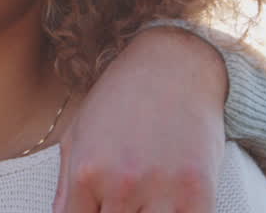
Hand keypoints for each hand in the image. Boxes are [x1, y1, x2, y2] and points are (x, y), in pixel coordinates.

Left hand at [53, 25, 227, 212]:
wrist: (175, 66)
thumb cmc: (123, 96)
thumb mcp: (79, 133)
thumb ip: (66, 185)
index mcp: (87, 171)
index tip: (97, 208)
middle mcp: (122, 184)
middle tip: (123, 198)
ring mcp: (163, 191)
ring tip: (144, 197)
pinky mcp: (199, 193)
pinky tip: (168, 203)